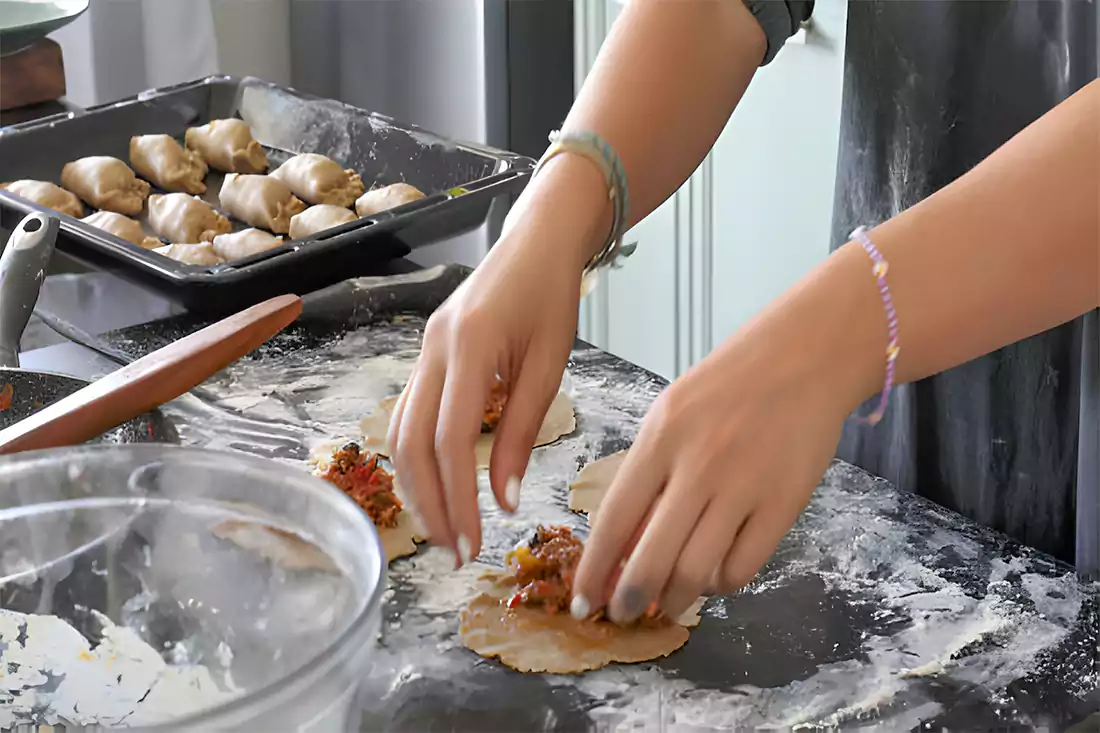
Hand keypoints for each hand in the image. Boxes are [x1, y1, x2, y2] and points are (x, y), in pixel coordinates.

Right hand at [386, 225, 583, 564]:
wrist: (535, 241)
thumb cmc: (553, 295)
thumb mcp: (550, 362)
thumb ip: (524, 429)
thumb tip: (506, 498)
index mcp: (469, 345)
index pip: (450, 437)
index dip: (458, 496)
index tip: (472, 542)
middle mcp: (432, 349)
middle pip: (410, 441)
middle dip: (430, 502)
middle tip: (454, 550)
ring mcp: (422, 350)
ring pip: (399, 431)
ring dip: (417, 486)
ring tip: (444, 529)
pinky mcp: (424, 355)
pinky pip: (407, 414)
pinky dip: (417, 457)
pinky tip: (437, 485)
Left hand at [570, 302, 868, 623]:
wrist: (804, 356)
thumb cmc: (728, 385)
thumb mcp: (670, 414)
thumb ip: (647, 473)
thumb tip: (622, 542)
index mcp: (660, 439)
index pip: (613, 520)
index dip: (594, 570)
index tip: (584, 601)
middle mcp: (698, 466)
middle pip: (652, 559)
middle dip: (629, 600)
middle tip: (623, 616)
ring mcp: (744, 487)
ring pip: (697, 572)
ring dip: (675, 601)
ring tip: (667, 606)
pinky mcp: (785, 504)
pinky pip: (744, 567)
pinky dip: (722, 584)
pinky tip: (714, 577)